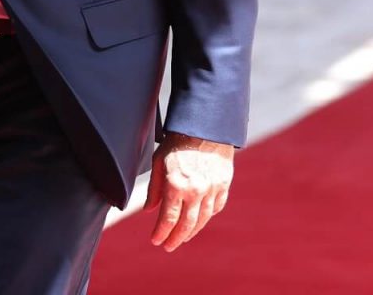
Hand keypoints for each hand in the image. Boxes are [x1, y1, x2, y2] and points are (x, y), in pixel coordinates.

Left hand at [146, 131, 235, 251]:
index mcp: (176, 184)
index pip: (168, 219)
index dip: (161, 233)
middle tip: (168, 246)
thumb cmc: (178, 141)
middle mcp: (196, 190)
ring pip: (202, 220)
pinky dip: (207, 216)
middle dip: (176, 238)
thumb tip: (148, 210)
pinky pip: (216, 208)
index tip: (156, 241)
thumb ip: (154, 188)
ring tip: (183, 237)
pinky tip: (200, 220)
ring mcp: (212, 189)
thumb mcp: (159, 161)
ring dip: (192, 231)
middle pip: (186, 225)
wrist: (206, 126)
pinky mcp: (223, 185)